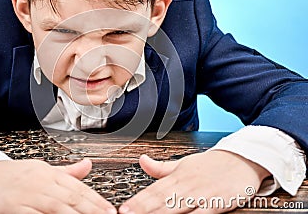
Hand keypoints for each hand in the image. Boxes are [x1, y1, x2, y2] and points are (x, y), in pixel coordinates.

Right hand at [0, 158, 116, 213]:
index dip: (96, 200)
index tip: (110, 210)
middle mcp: (42, 182)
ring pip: (57, 206)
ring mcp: (28, 193)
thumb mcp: (42, 169)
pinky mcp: (12, 205)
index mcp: (50, 173)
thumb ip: (67, 172)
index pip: (79, 188)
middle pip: (72, 197)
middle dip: (92, 210)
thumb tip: (88, 165)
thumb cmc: (14, 174)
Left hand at [119, 150, 270, 213]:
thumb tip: (141, 160)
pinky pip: (202, 213)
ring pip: (178, 207)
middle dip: (143, 209)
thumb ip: (161, 167)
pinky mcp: (219, 202)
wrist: (242, 158)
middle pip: (161, 200)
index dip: (137, 201)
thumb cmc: (211, 164)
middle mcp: (187, 184)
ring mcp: (202, 193)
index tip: (124, 209)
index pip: (153, 190)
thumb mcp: (184, 163)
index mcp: (177, 175)